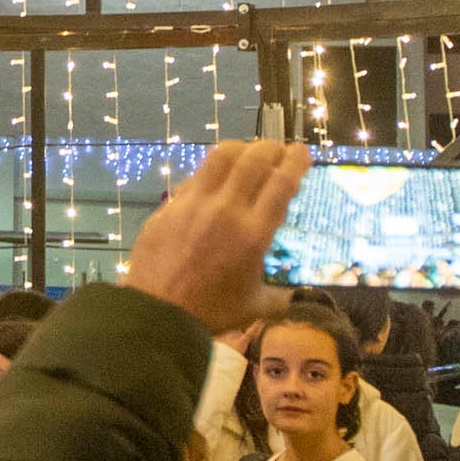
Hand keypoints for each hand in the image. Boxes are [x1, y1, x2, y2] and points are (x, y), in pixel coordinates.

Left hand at [121, 140, 307, 334]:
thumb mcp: (255, 306)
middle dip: (271, 148)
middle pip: (254, 160)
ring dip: (240, 148)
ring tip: (247, 152)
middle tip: (278, 149)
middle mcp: (227, 210)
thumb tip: (295, 297)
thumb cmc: (210, 312)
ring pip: (220, 157)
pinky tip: (215, 178)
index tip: (302, 152)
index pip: (281, 183)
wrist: (157, 312)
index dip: (296, 161)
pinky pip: (195, 177)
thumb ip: (280, 297)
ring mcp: (195, 204)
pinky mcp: (170, 206)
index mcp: (253, 234)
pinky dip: (212, 171)